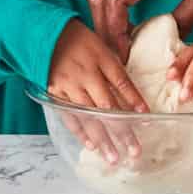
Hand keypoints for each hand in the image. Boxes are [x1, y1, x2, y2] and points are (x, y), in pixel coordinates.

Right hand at [46, 20, 149, 164]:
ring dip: (103, 139)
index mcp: (100, 58)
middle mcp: (86, 74)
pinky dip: (81, 133)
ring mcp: (69, 86)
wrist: (46, 35)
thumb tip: (133, 95)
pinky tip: (92, 146)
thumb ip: (115, 69)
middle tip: (134, 151)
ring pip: (89, 117)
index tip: (146, 116)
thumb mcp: (101, 46)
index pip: (122, 82)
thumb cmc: (79, 41)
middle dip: (122, 130)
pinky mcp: (55, 95)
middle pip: (107, 106)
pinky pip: (70, 117)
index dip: (134, 100)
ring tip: (114, 157)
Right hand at [87, 0, 192, 58]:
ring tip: (121, 44)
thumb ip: (188, 16)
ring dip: (105, 17)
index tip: (125, 56)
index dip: (114, 33)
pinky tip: (127, 23)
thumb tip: (167, 46)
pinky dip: (111, 4)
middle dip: (104, 30)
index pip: (116, 0)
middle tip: (119, 56)